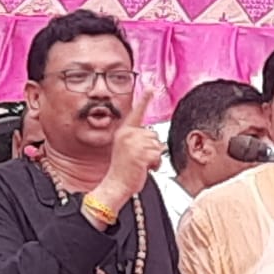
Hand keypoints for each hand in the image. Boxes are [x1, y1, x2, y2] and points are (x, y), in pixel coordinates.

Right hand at [92, 91, 162, 209]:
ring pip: (157, 145)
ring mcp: (134, 143)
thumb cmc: (122, 171)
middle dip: (152, 148)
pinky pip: (158, 155)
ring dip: (154, 157)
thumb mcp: (127, 149)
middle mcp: (128, 135)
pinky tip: (144, 168)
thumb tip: (152, 138)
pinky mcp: (141, 153)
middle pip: (153, 134)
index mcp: (124, 132)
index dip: (144, 99)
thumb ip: (137, 140)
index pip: (136, 113)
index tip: (150, 88)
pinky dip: (155, 164)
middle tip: (140, 159)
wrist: (115, 185)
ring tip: (141, 164)